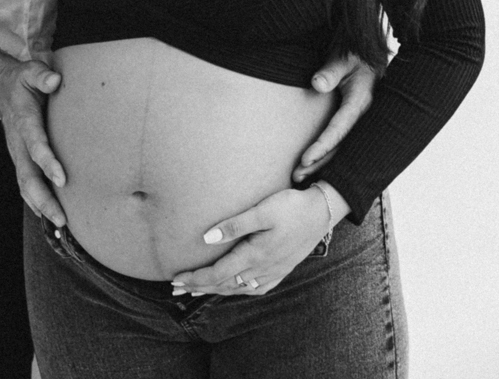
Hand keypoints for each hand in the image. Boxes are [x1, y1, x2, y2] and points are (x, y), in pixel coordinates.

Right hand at [0, 56, 66, 225]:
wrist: (2, 90)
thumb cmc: (23, 82)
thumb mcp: (31, 72)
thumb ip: (42, 76)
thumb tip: (55, 81)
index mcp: (24, 122)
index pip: (35, 145)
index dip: (48, 162)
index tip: (62, 178)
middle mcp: (18, 144)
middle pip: (27, 178)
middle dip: (43, 200)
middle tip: (61, 219)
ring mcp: (18, 155)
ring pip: (26, 187)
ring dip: (42, 207)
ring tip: (61, 226)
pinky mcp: (21, 161)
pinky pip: (28, 186)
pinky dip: (38, 204)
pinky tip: (52, 218)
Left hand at [170, 186, 332, 297]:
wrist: (322, 212)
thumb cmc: (291, 206)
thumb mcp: (262, 211)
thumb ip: (234, 225)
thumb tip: (206, 238)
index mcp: (255, 256)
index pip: (217, 274)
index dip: (195, 278)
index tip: (176, 278)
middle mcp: (262, 270)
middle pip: (224, 285)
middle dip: (199, 287)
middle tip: (176, 289)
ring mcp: (273, 273)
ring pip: (237, 289)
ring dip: (215, 290)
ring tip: (197, 290)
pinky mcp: (280, 271)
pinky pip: (253, 289)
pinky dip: (236, 291)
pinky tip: (232, 288)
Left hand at [291, 51, 376, 180]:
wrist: (369, 54)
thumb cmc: (355, 53)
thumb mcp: (344, 58)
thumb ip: (331, 71)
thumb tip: (316, 85)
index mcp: (360, 102)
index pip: (339, 130)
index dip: (322, 146)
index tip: (305, 160)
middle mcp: (361, 116)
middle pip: (340, 147)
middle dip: (319, 163)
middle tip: (296, 177)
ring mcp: (358, 120)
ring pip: (341, 148)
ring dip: (321, 163)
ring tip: (299, 177)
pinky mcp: (353, 121)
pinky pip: (341, 142)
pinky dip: (327, 155)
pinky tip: (314, 166)